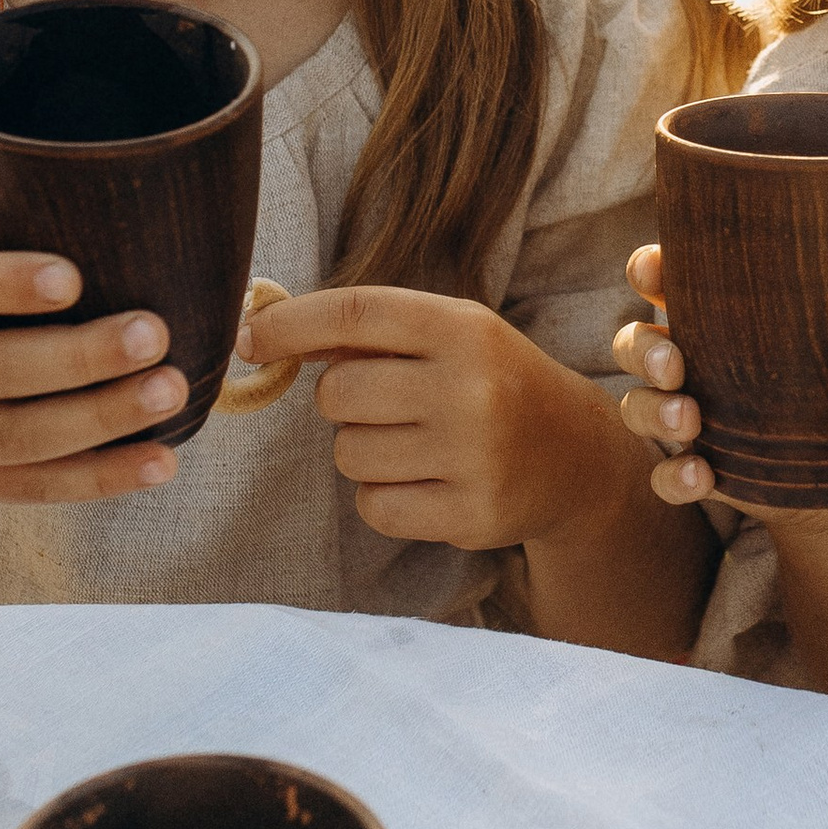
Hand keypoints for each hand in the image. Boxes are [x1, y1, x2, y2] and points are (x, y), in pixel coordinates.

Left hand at [244, 283, 616, 549]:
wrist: (578, 457)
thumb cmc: (494, 383)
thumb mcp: (452, 334)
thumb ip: (372, 330)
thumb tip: (264, 331)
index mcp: (464, 329)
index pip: (358, 313)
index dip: (291, 324)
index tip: (249, 336)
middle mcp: (471, 388)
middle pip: (337, 394)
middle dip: (340, 400)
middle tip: (385, 404)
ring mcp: (473, 456)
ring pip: (349, 455)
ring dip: (363, 451)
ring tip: (416, 444)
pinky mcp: (471, 515)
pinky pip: (373, 507)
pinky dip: (382, 498)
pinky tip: (425, 484)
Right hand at [612, 242, 827, 533]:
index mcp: (721, 306)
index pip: (663, 272)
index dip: (649, 267)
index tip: (658, 271)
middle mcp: (691, 354)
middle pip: (635, 338)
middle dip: (644, 347)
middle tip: (676, 364)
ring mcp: (687, 412)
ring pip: (636, 405)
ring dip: (652, 412)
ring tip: (692, 422)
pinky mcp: (696, 468)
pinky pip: (662, 475)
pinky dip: (674, 477)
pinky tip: (704, 479)